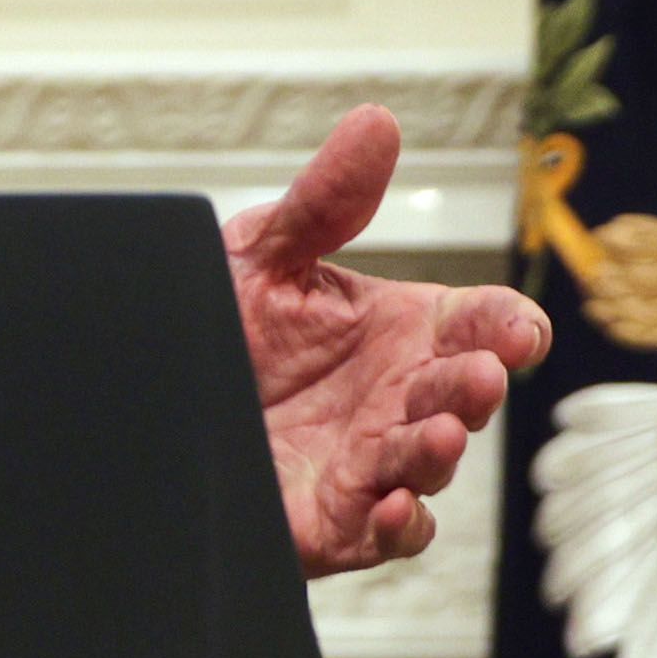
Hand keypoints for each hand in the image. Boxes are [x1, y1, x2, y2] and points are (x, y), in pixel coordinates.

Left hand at [225, 105, 546, 578]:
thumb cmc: (218, 325)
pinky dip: (399, 526)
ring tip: (441, 433)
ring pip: (428, 466)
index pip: (480, 325)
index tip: (517, 331)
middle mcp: (395, 398)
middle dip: (474, 387)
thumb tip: (377, 122)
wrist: (139, 396)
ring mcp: (368, 462)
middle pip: (461, 395)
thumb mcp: (263, 253)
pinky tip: (395, 505)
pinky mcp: (329, 521)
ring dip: (441, 453)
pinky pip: (383, 535)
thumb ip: (325, 201)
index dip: (507, 328)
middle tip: (476, 375)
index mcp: (400, 330)